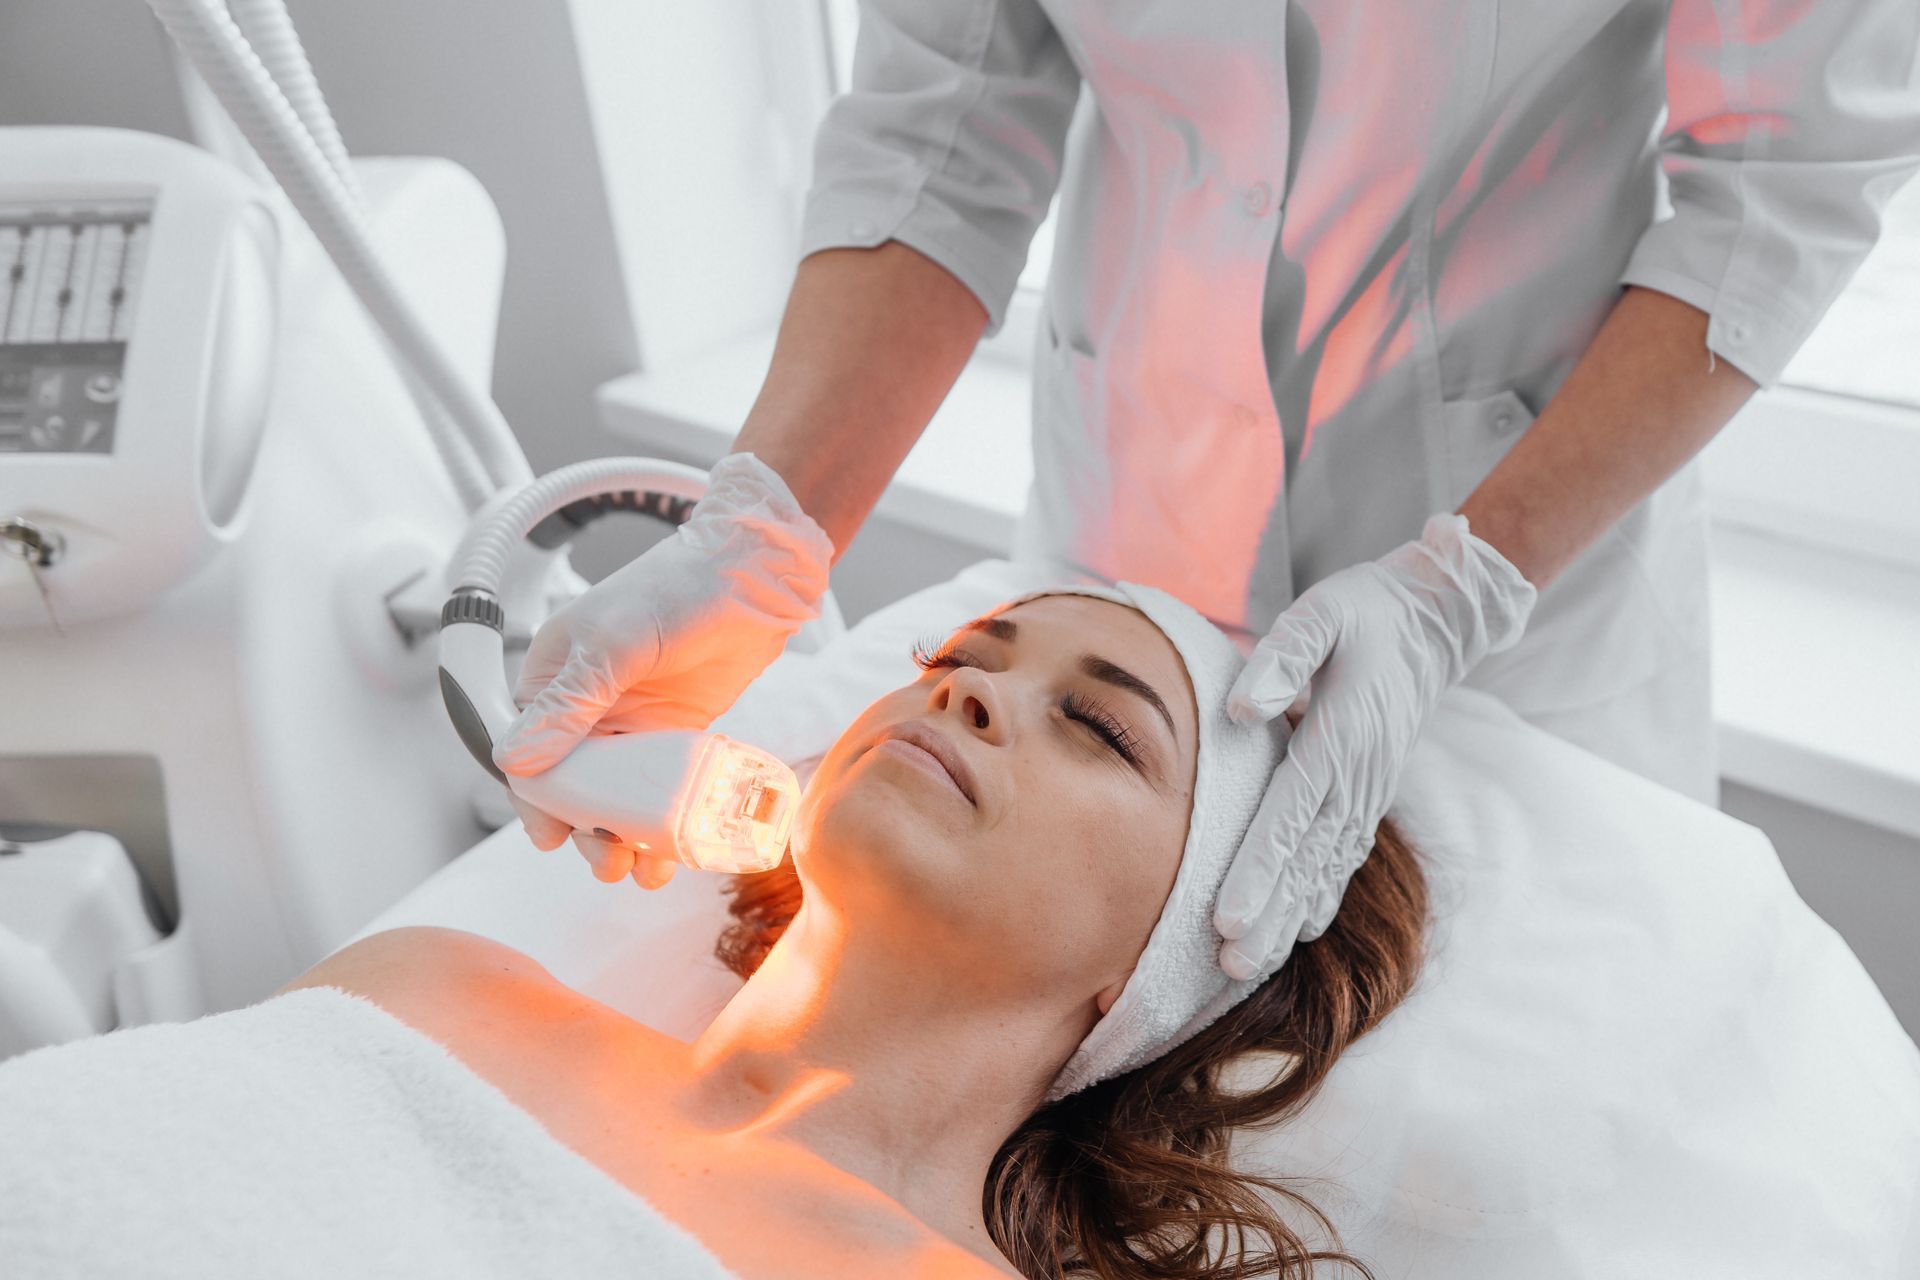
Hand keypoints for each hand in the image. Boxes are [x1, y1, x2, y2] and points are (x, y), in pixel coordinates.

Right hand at [494, 452, 833, 885]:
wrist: (757, 575)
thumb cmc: (681, 590)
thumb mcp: (617, 643)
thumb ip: (571, 702)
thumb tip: (512, 760)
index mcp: (555, 676)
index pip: (527, 751)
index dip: (535, 800)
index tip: (550, 838)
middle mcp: (589, 704)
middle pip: (573, 784)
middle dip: (585, 830)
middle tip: (606, 863)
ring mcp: (635, 722)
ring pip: (617, 796)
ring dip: (623, 837)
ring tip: (640, 872)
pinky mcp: (678, 733)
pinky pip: (662, 789)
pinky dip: (663, 824)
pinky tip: (672, 856)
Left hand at [1213, 513, 1537, 978]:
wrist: (1434, 619)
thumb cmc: (1364, 611)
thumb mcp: (1322, 613)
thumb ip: (1282, 657)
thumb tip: (1241, 708)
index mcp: (1339, 738)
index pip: (1289, 817)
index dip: (1258, 872)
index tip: (1225, 918)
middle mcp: (1356, 776)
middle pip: (1304, 860)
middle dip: (1266, 917)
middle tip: (1228, 967)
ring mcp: (1367, 790)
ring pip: (1324, 868)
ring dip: (1288, 919)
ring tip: (1248, 967)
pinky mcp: (1368, 792)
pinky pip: (1343, 855)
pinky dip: (1321, 896)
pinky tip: (1298, 931)